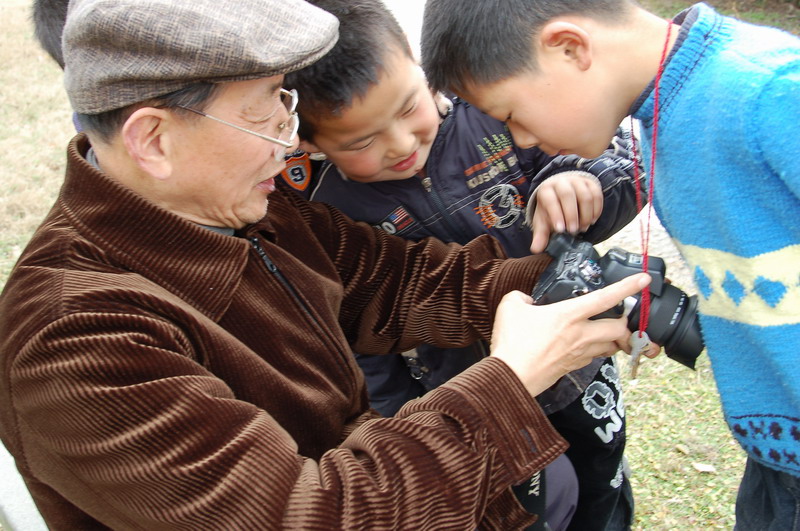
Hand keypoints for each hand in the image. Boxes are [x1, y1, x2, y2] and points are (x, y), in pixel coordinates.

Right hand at [490, 273, 650, 396]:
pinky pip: (594, 357)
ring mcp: (579, 353)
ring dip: (614, 338)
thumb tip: (527, 300)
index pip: (606, 298)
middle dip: (624, 321)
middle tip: (620, 314)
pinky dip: (596, 350)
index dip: (627, 287)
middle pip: (619, 329)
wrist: (510, 376)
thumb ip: (521, 297)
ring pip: (611, 346)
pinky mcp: (573, 367)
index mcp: (569, 315)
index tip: (644, 279)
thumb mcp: (510, 306)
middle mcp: (580, 335)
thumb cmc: (512, 343)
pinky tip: (585, 345)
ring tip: (608, 330)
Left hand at [529, 171, 602, 253]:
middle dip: (572, 215)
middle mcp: (561, 182)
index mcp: (546, 190)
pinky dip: (596, 210)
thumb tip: (536, 249)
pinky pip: (597, 195)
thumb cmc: (552, 209)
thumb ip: (540, 235)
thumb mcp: (544, 221)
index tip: (561, 229)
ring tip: (583, 227)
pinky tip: (592, 220)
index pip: (550, 200)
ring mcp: (577, 181)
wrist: (562, 194)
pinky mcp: (591, 183)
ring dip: (586, 214)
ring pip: (585, 196)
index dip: (556, 214)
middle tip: (574, 231)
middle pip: (568, 195)